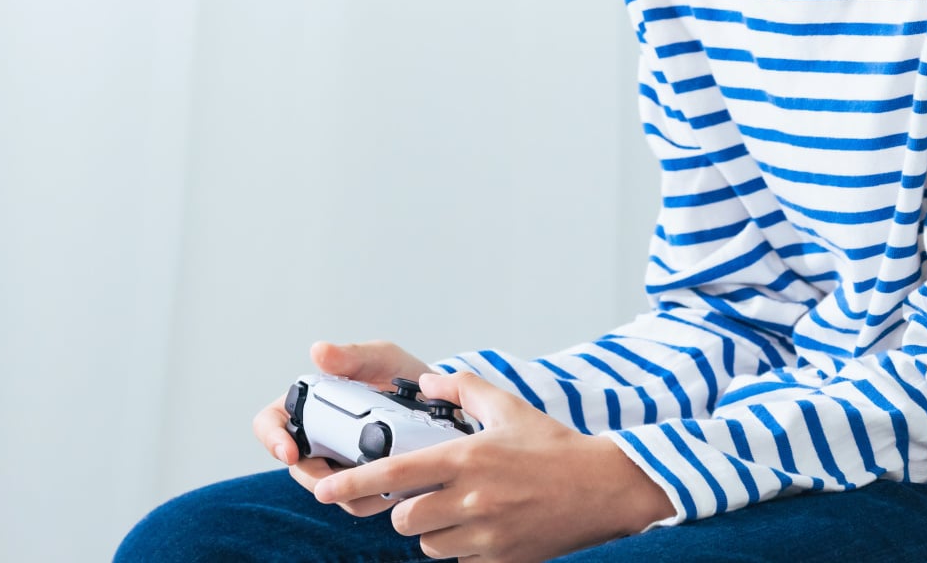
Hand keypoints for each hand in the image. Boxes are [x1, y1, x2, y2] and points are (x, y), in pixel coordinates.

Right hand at [252, 339, 429, 482]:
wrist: (437, 401)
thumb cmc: (398, 373)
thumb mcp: (379, 357)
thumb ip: (351, 355)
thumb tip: (318, 351)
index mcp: (310, 403)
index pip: (271, 422)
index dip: (273, 439)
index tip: (290, 452)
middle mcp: (318, 436)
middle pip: (299, 467)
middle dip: (317, 478)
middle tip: (343, 478)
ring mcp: (338, 463)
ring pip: (328, 491)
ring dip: (349, 492)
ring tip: (379, 481)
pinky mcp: (362, 483)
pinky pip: (356, 502)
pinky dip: (371, 499)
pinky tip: (392, 488)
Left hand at [311, 370, 675, 561]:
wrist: (602, 489)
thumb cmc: (553, 445)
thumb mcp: (507, 405)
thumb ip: (461, 389)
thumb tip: (425, 382)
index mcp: (464, 457)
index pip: (393, 474)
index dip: (353, 483)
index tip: (324, 490)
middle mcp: (468, 499)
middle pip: (402, 517)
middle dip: (403, 507)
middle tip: (424, 492)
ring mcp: (483, 536)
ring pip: (428, 542)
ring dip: (432, 528)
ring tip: (460, 507)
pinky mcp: (498, 561)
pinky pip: (458, 560)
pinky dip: (459, 547)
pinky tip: (483, 525)